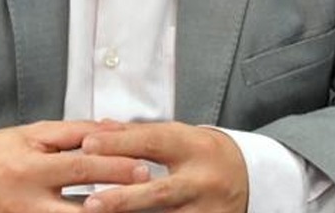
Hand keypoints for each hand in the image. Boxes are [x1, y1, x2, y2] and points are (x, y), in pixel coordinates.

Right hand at [0, 120, 150, 212]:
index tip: (144, 167)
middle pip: (82, 206)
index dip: (116, 167)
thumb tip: (115, 131)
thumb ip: (74, 133)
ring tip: (130, 211)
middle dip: (118, 201)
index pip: (82, 166)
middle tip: (147, 192)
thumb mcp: (33, 135)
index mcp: (31, 167)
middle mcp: (27, 200)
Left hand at [79, 122, 247, 212]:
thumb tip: (99, 129)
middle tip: (91, 203)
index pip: (153, 143)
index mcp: (194, 148)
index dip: (119, 144)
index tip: (87, 145)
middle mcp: (202, 181)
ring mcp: (208, 211)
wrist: (248, 177)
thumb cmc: (204, 154)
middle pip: (160, 192)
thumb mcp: (178, 136)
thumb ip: (137, 134)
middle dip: (124, 199)